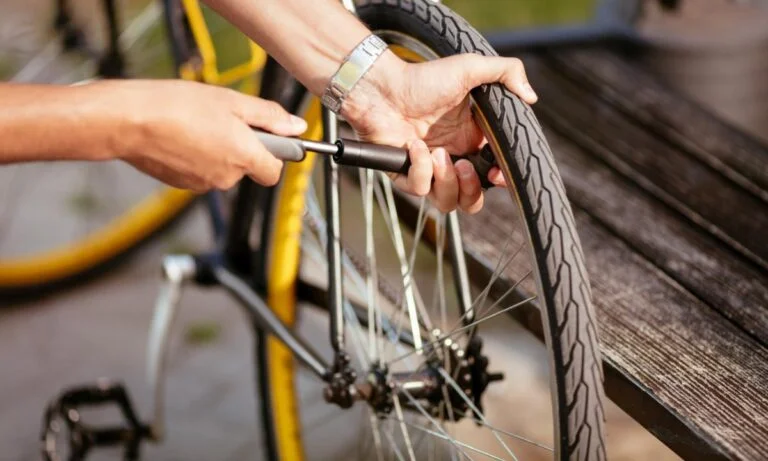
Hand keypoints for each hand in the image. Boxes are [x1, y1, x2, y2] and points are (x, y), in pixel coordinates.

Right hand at [99, 80, 306, 191]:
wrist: (129, 121)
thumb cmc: (177, 107)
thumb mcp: (231, 101)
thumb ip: (269, 116)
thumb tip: (296, 127)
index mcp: (244, 157)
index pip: (274, 171)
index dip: (273, 153)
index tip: (268, 136)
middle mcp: (227, 178)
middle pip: (247, 168)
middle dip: (241, 147)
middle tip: (223, 120)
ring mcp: (203, 184)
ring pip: (222, 169)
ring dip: (217, 150)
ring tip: (197, 125)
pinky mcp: (181, 185)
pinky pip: (200, 171)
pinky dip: (196, 156)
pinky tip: (182, 137)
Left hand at [341, 52, 536, 213]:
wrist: (383, 86)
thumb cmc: (423, 78)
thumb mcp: (470, 68)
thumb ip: (506, 73)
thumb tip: (532, 97)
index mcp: (471, 141)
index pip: (492, 175)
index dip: (499, 182)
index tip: (497, 175)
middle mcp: (452, 159)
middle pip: (471, 200)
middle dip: (472, 191)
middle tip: (463, 166)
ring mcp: (427, 170)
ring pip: (447, 203)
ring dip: (447, 183)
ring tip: (439, 155)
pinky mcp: (404, 174)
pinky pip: (419, 189)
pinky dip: (420, 169)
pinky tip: (414, 145)